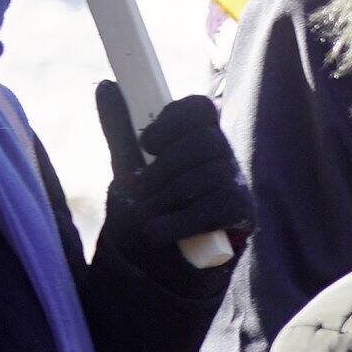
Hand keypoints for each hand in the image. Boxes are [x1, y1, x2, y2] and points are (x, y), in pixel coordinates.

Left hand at [94, 83, 248, 269]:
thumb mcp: (129, 167)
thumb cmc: (149, 208)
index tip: (147, 143)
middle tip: (139, 187)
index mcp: (198, 137)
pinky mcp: (243, 214)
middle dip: (164, 167)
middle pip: (205, 140)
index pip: (200, 109)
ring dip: (163, 198)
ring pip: (205, 176)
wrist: (160, 263)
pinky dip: (176, 223)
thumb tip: (108, 88)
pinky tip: (157, 231)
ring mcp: (237, 184)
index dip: (174, 119)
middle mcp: (224, 156)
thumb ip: (121, 131)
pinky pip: (212, 209)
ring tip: (144, 214)